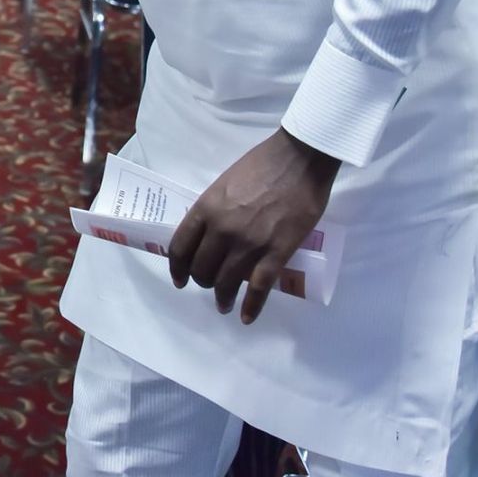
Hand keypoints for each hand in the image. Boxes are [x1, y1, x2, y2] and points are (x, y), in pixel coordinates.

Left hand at [165, 129, 339, 324]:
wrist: (300, 159)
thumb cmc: (262, 164)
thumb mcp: (224, 183)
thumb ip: (214, 208)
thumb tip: (208, 231)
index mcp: (206, 208)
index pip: (181, 247)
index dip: (177, 268)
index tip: (180, 279)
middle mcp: (222, 229)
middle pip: (201, 268)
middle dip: (202, 282)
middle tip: (210, 286)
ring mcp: (249, 243)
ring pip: (226, 282)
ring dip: (222, 298)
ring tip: (224, 304)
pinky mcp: (277, 251)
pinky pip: (259, 287)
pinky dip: (251, 307)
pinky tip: (246, 317)